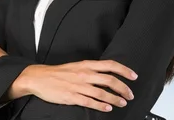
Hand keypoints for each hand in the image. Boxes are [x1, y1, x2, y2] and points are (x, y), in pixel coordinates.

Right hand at [18, 60, 136, 111]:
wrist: (39, 78)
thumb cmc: (58, 73)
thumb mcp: (76, 66)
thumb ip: (90, 69)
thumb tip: (106, 74)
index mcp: (86, 65)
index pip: (110, 65)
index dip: (124, 70)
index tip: (133, 76)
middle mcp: (84, 74)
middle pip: (109, 80)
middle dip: (123, 88)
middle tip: (130, 94)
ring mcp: (78, 86)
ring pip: (102, 93)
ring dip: (115, 99)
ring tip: (122, 103)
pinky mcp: (72, 96)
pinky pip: (90, 101)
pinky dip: (101, 106)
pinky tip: (107, 108)